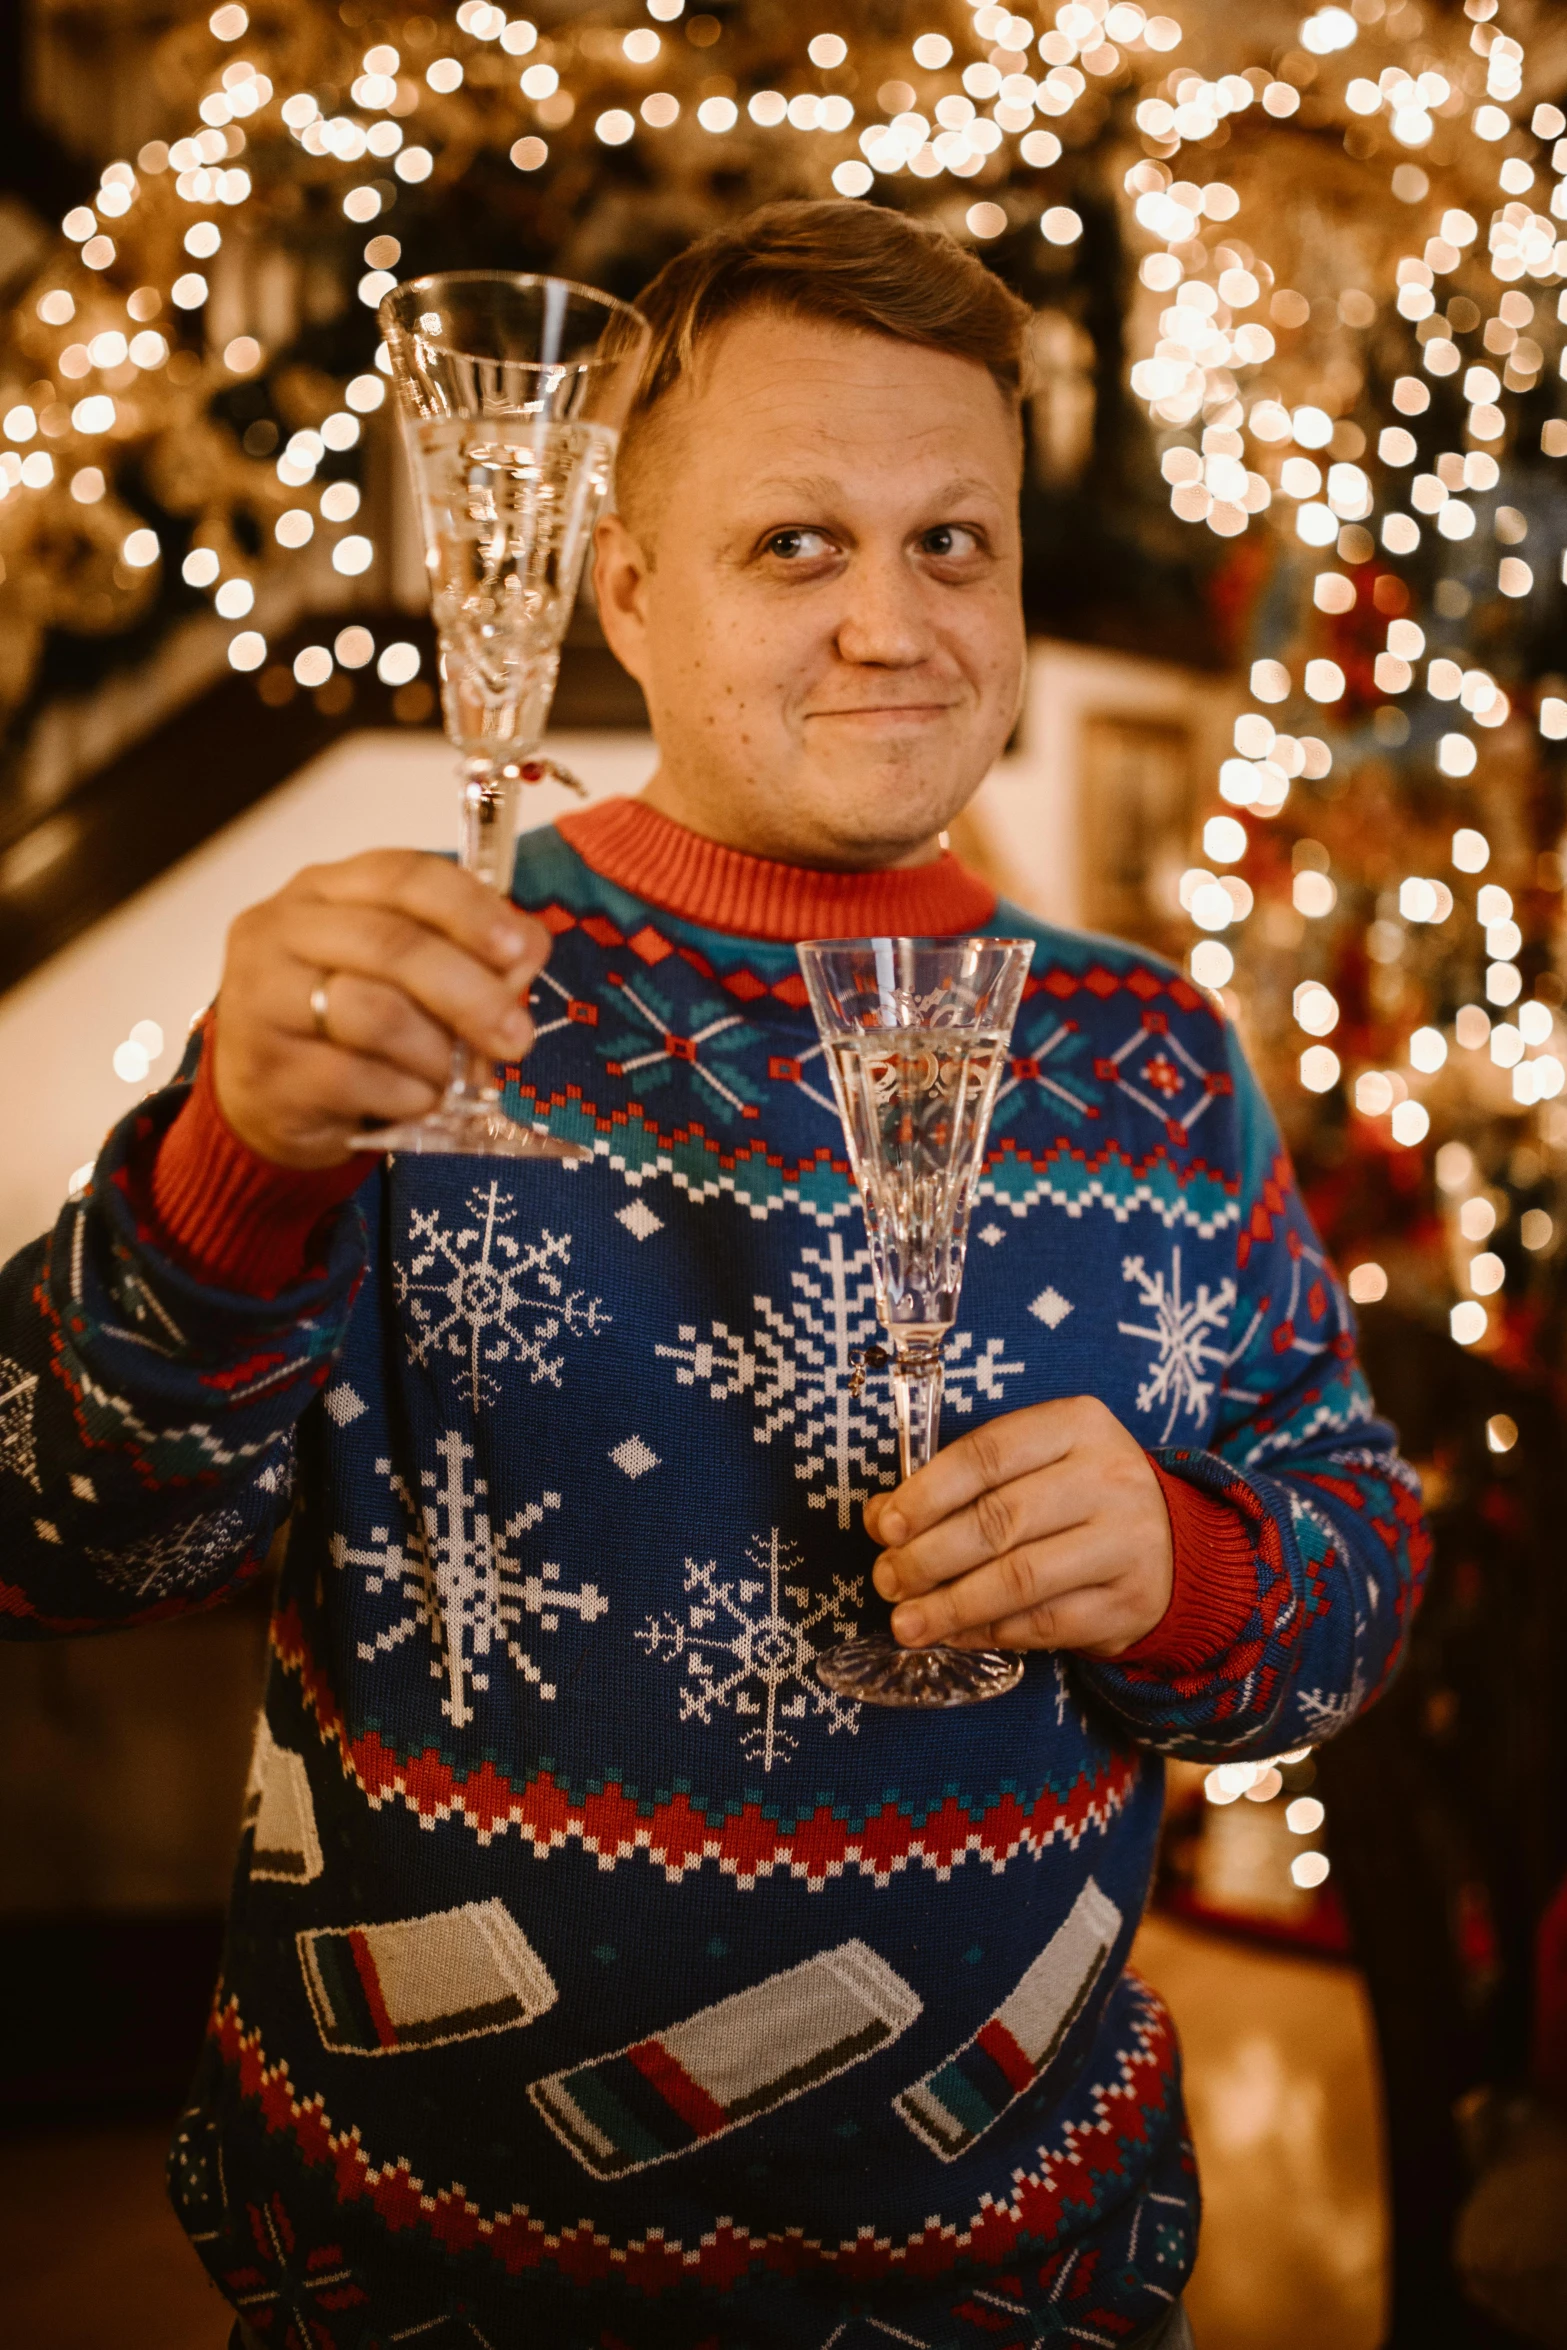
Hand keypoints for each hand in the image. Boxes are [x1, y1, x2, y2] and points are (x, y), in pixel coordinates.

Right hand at [211, 850, 550, 1167]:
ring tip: (458, 1076)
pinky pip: (357, 1079)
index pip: (402, 875)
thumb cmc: (346, 1025)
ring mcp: (262, 1000)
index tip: (520, 950)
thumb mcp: (403, 975)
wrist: (267, 1100)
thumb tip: (528, 951)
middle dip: (470, 992)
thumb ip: (465, 953)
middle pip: (392, 944)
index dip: (470, 909)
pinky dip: (409, 1094)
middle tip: (516, 1036)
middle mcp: (280, 931)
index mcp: (323, 889)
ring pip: (375, 1014)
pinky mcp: (268, 1069)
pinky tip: (420, 1099)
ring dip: (439, 1052)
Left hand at [863, 1396, 1172, 1657]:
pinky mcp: (1129, 1602)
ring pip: (1019, 1579)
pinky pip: (1044, 1623)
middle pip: (999, 1520)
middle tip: (887, 1580)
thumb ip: (962, 1484)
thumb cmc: (1080, 1497)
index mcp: (1077, 1425)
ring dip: (951, 1605)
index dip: (927, 1493)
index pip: (987, 1455)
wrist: (1177, 1546)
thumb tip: (885, 1518)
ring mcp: (1125, 1542)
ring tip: (906, 1622)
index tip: (886, 1527)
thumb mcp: (1034, 1465)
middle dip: (929, 1557)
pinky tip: (955, 1633)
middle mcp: (1109, 1477)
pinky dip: (989, 1632)